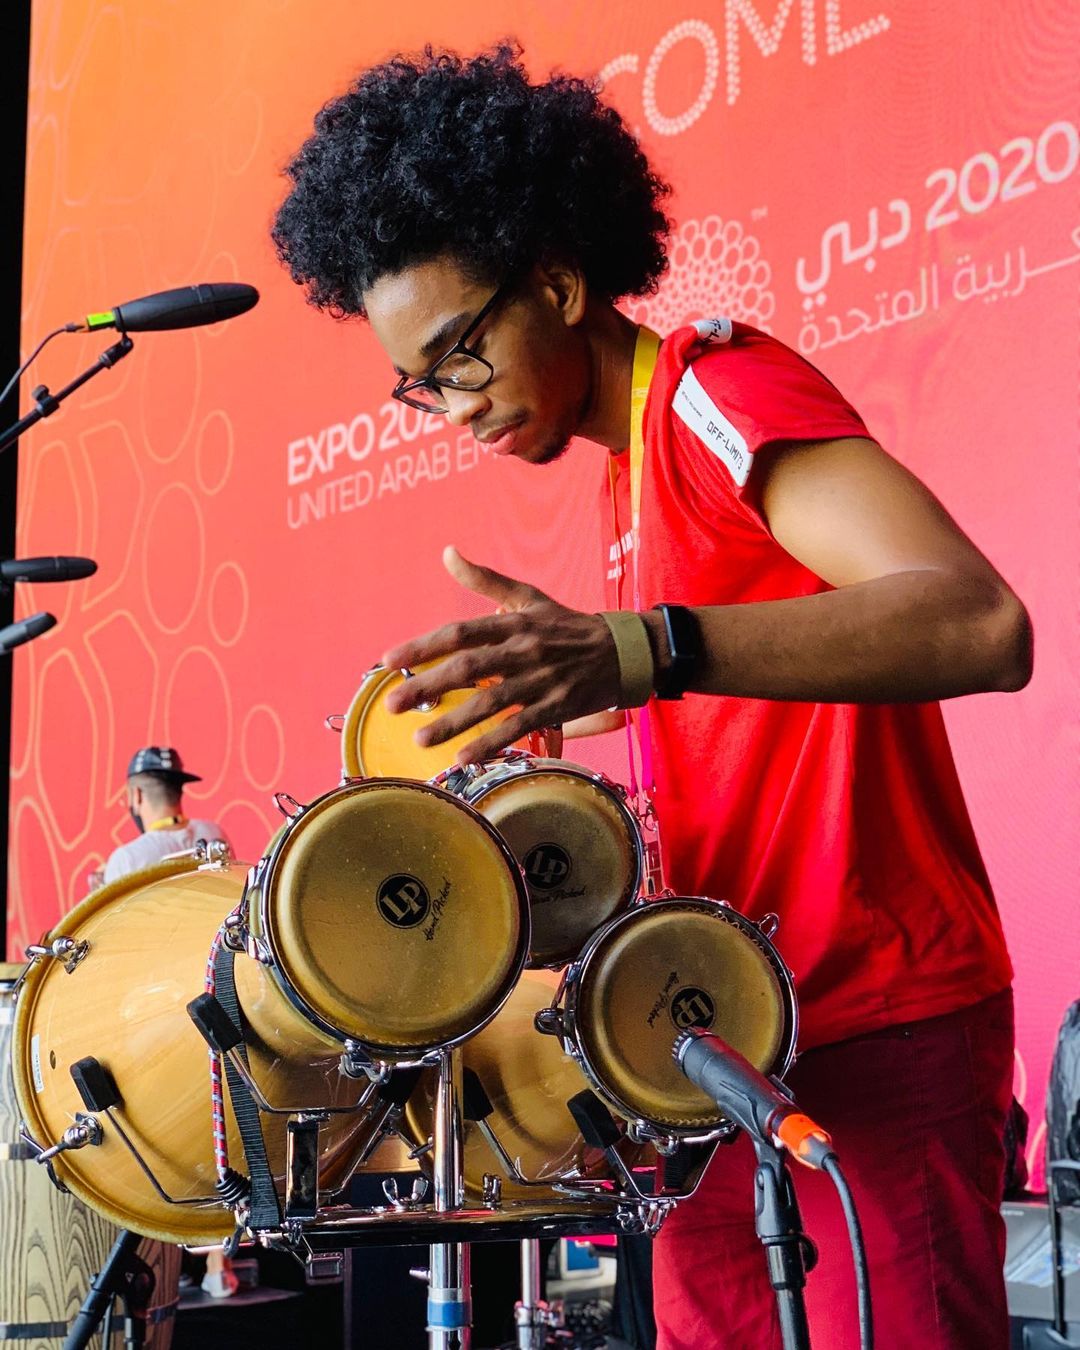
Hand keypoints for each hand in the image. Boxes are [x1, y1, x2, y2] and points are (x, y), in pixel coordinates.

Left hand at [380, 546, 621, 763]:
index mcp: (513, 622)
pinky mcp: (556, 706)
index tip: (389, 660)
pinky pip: (519, 727)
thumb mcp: (528, 597)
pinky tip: (463, 757)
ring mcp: (540, 680)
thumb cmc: (567, 624)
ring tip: (419, 739)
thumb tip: (447, 553)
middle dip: (427, 686)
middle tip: (392, 704)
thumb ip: (484, 579)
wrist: (623, 651)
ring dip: (453, 722)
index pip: (460, 632)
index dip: (423, 645)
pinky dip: (491, 743)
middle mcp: (524, 649)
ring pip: (490, 703)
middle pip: (468, 668)